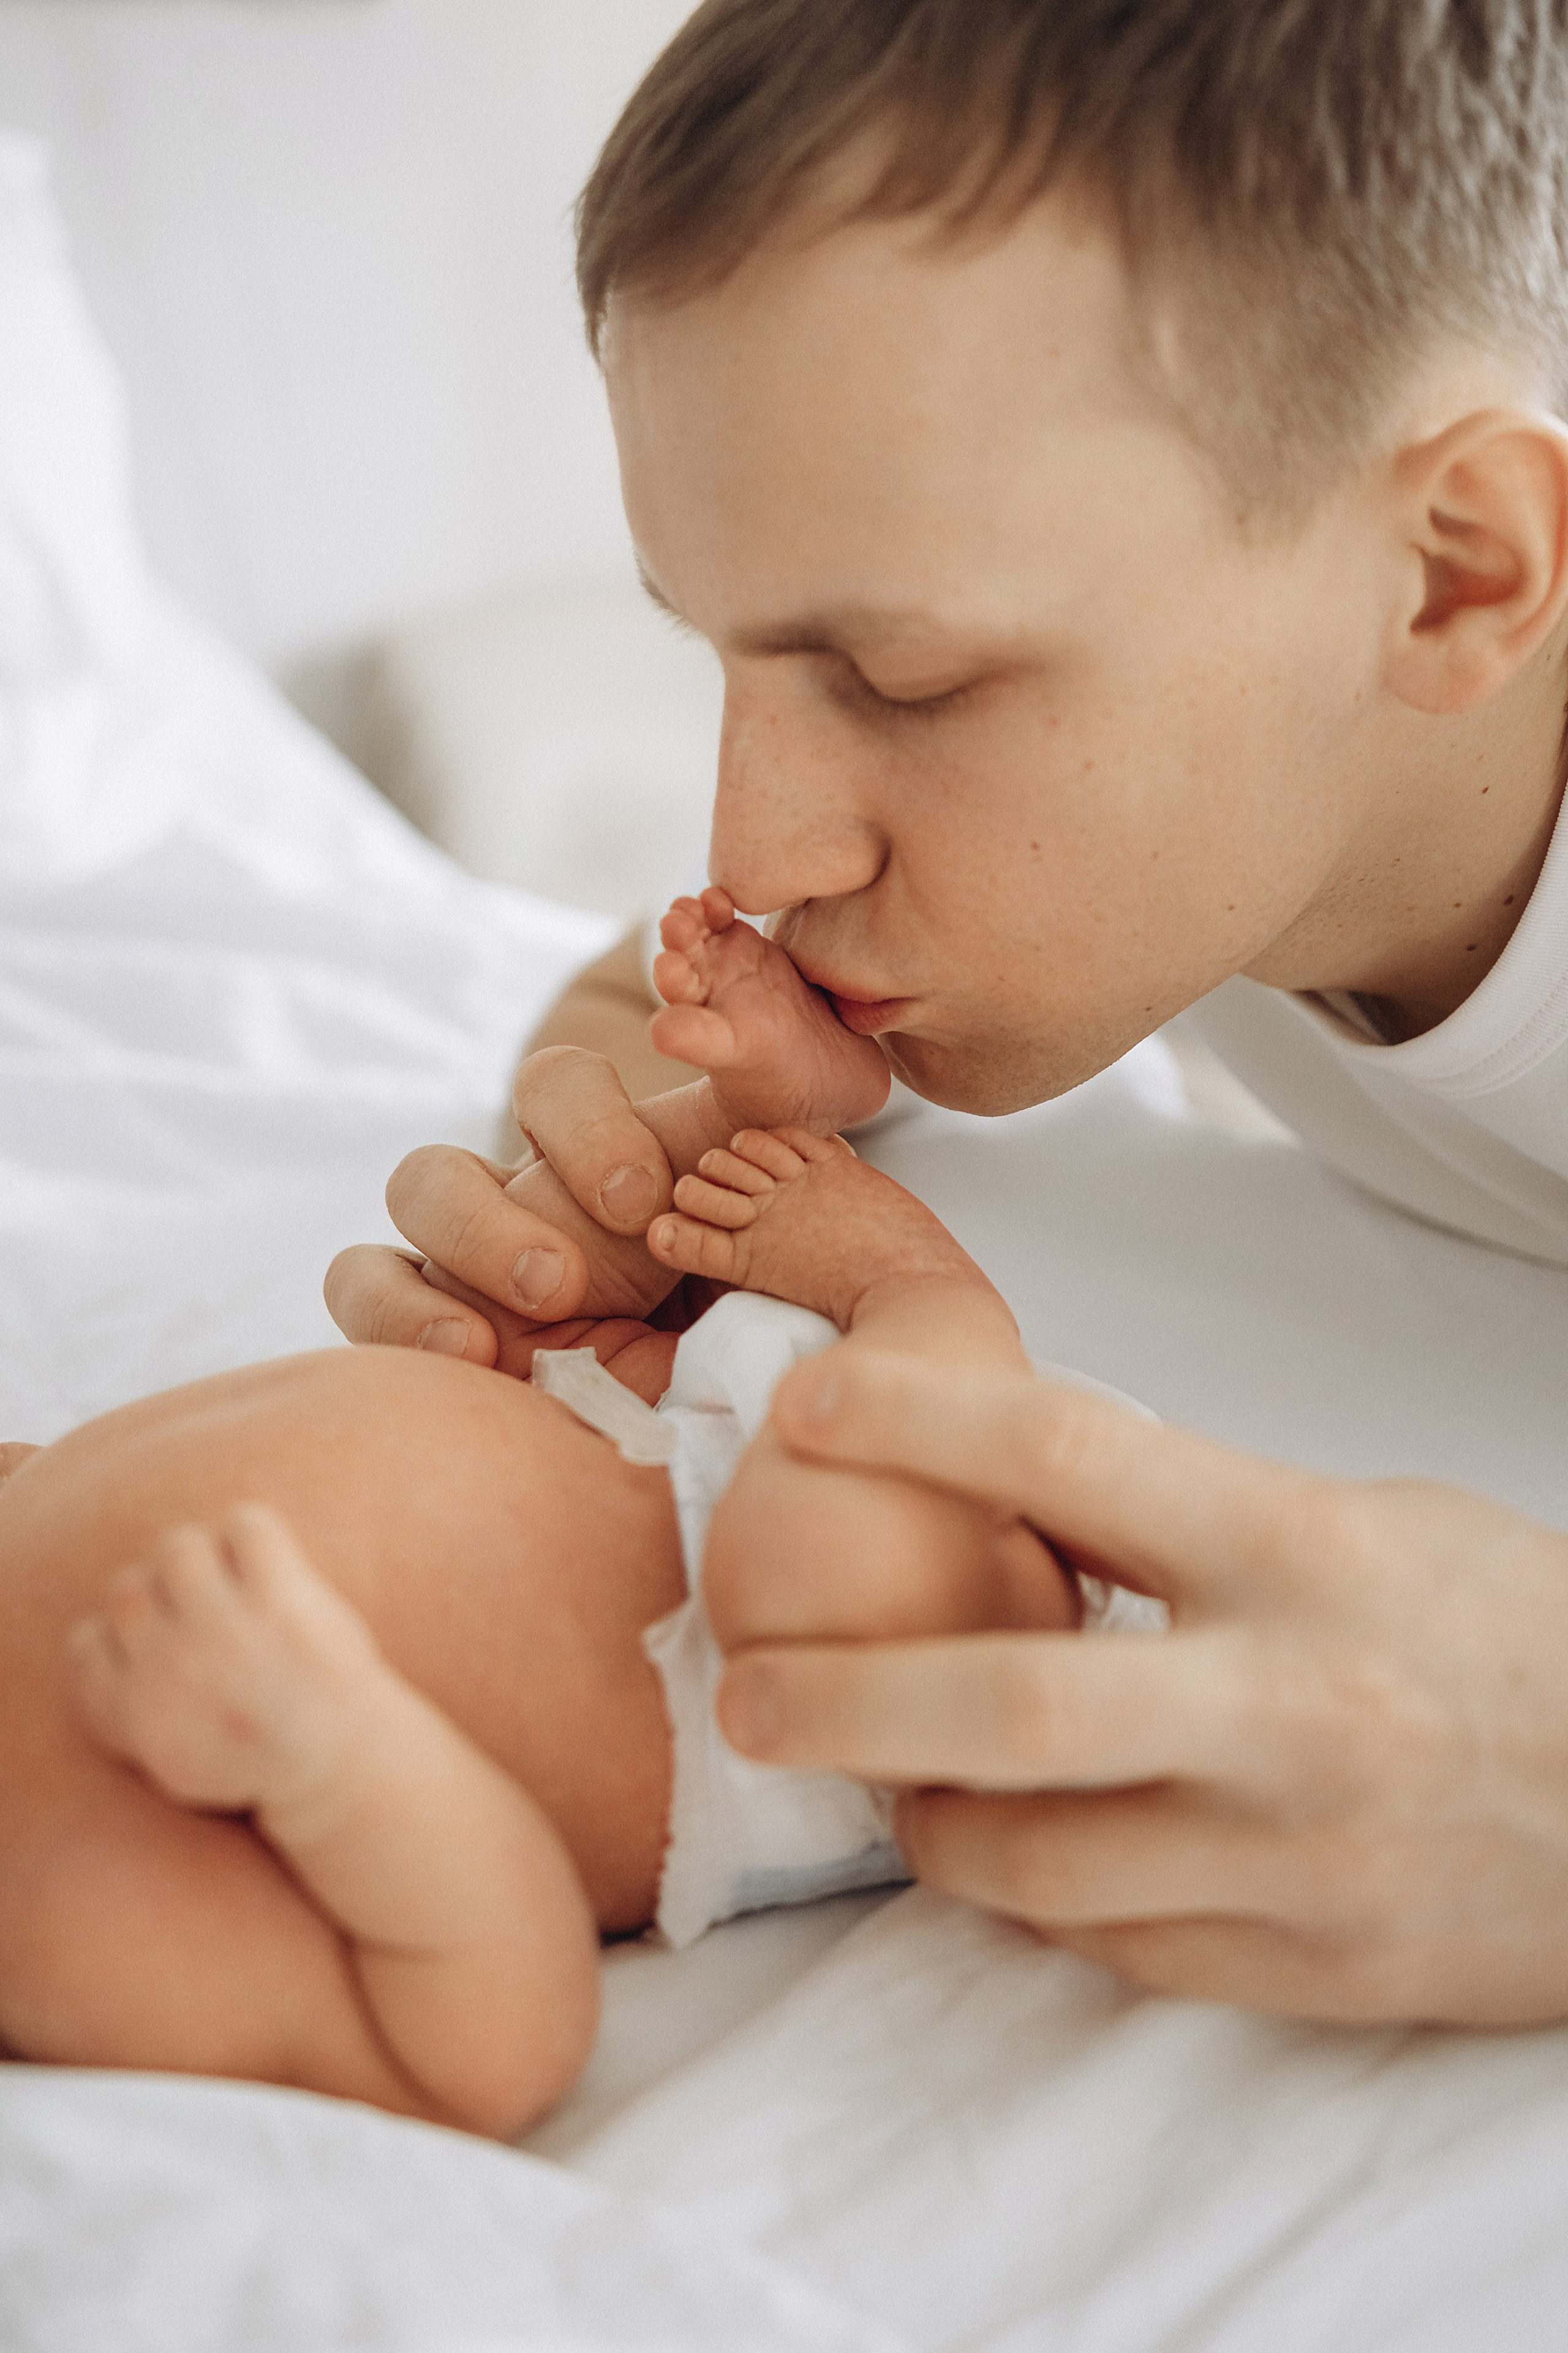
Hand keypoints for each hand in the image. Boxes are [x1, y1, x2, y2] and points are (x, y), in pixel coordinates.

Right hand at [67, 1506, 383, 1814]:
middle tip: (207, 1613)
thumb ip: (123, 1707)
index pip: (85, 1644)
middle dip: (163, 1596)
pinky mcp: (280, 1603)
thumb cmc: (253, 1757)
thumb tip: (93, 1634)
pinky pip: (246, 1526)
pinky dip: (254, 1533)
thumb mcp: (167, 1759)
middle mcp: (167, 1669)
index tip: (163, 1648)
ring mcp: (223, 1631)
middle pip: (128, 1587)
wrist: (338, 1768)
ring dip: (205, 1557)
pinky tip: (269, 1565)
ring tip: (235, 1585)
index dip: (124, 1637)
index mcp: (132, 1713)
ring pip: (178, 1548)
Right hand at [326, 895, 888, 1370]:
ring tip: (485, 1345)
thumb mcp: (761, 1212)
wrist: (732, 1380)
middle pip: (438, 1169)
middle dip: (489, 1222)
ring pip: (384, 1244)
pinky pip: (375, 1306)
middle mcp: (507, 1205)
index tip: (647, 1199)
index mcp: (589, 1155)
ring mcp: (454, 1273)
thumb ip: (757, 1149)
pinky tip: (470, 1368)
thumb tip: (743, 1071)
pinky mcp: (433, 1335)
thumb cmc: (742, 1282)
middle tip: (559, 1282)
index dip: (588, 1130)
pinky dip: (405, 1331)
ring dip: (431, 1280)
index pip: (555, 1088)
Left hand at [715, 1349, 1567, 2027]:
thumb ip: (1191, 1523)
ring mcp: (1297, 1856)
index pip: (1068, 1458)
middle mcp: (1289, 1707)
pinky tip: (1016, 1858)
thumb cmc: (1503, 1630)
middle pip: (1013, 1709)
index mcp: (1300, 1550)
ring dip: (927, 1829)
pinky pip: (1116, 1948)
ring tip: (883, 1786)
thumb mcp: (1358, 1523)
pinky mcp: (1310, 1968)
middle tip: (744, 1689)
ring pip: (1038, 1869)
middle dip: (845, 1700)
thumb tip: (1014, 1515)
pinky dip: (1038, 1903)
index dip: (912, 1424)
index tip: (801, 1410)